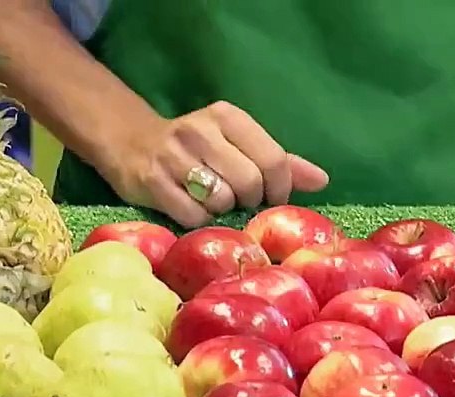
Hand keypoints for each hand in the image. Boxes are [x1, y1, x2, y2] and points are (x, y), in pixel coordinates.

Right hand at [101, 101, 329, 226]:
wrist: (132, 144)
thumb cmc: (198, 150)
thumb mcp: (238, 144)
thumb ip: (280, 162)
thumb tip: (322, 181)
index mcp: (227, 117)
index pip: (272, 159)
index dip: (278, 188)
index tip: (270, 196)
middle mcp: (200, 131)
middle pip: (249, 183)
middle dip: (249, 201)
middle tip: (239, 201)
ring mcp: (174, 156)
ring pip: (221, 201)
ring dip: (222, 211)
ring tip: (212, 202)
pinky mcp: (152, 181)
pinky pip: (192, 216)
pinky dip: (198, 221)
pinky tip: (191, 209)